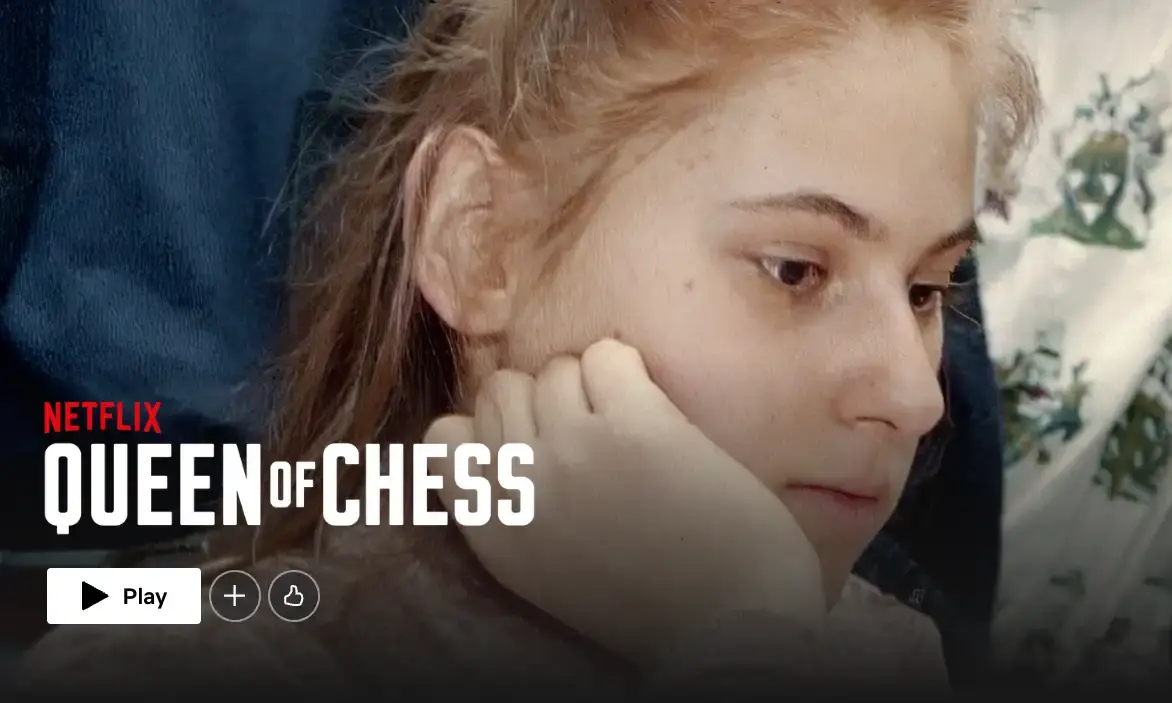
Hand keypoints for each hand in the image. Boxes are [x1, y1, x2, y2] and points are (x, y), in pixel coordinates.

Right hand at [424, 339, 824, 662]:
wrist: (734, 627)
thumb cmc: (648, 602)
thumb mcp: (543, 569)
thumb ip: (510, 508)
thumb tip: (496, 445)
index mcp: (495, 532)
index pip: (444, 440)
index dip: (487, 427)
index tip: (530, 441)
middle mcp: (522, 486)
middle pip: (501, 389)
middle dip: (543, 400)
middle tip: (591, 430)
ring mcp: (574, 449)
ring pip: (555, 368)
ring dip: (592, 386)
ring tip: (630, 427)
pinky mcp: (634, 426)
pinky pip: (608, 355)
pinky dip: (630, 370)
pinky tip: (654, 411)